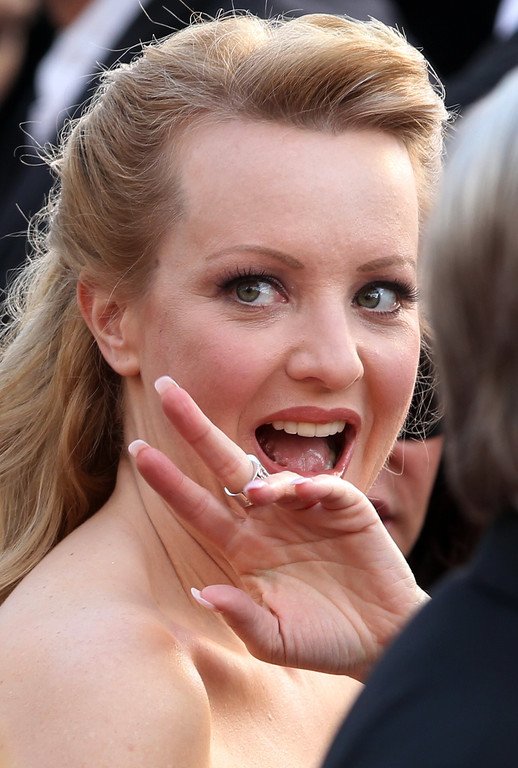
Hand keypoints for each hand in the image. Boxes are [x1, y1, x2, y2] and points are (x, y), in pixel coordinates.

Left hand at [129, 376, 427, 678]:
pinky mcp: (346, 508)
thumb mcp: (276, 640)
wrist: (383, 637)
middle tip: (165, 389)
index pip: (198, 506)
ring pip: (272, 476)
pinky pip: (324, 487)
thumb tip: (201, 592)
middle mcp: (268, 520)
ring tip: (257, 497)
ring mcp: (306, 510)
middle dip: (195, 429)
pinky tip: (302, 493)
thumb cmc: (323, 640)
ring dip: (261, 479)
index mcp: (244, 547)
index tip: (137, 450)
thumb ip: (241, 617)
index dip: (168, 481)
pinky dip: (311, 485)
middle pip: (224, 468)